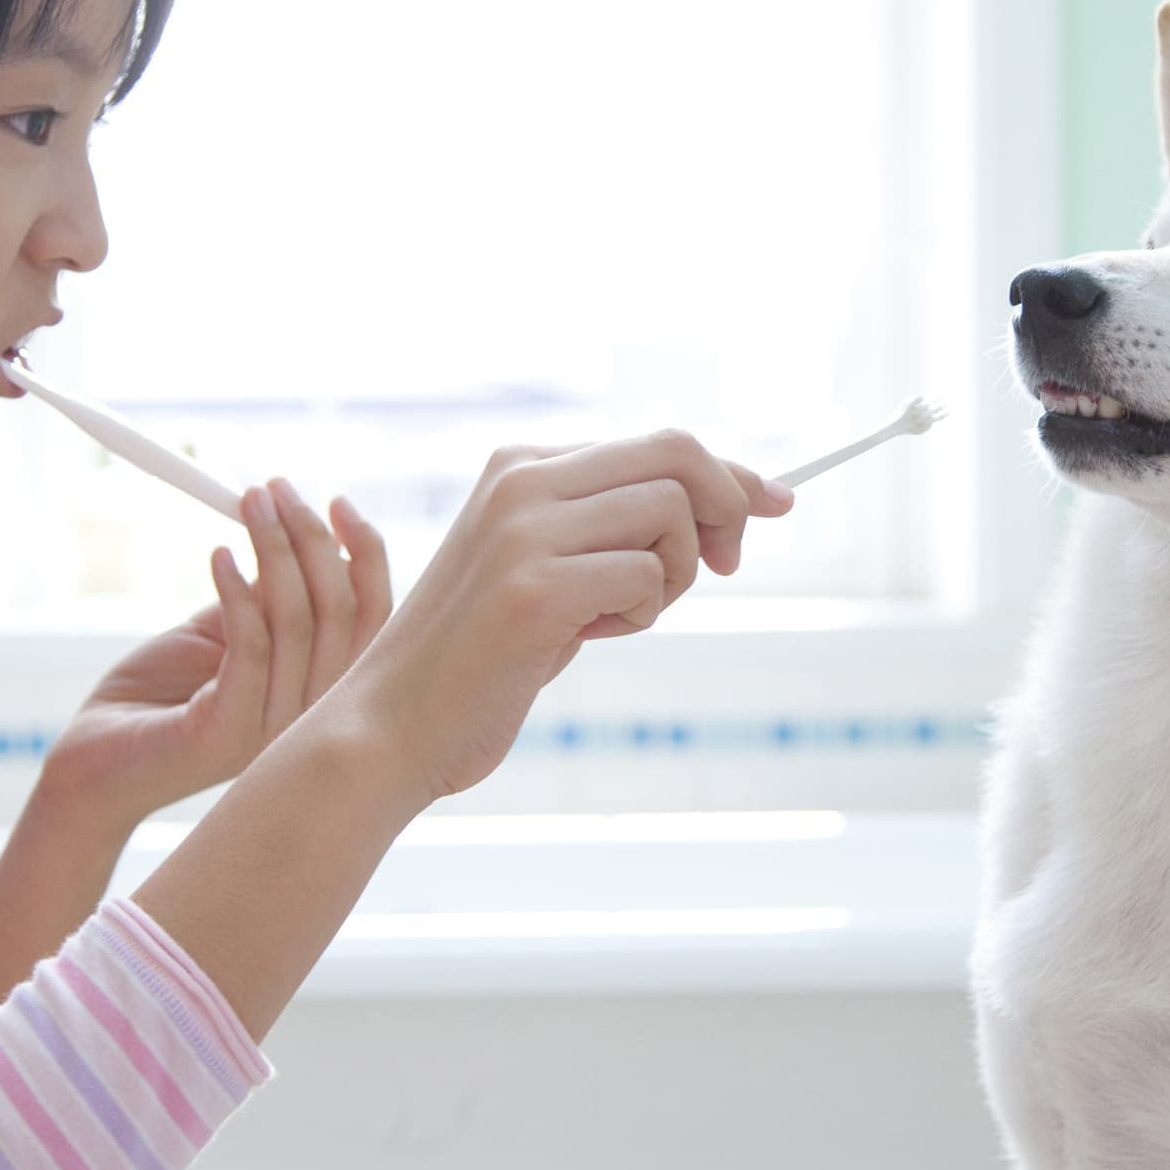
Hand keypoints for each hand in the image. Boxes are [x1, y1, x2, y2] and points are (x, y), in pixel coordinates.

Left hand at [29, 479, 391, 834]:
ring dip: (274, 548)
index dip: (367, 555)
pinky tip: (218, 553)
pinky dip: (237, 590)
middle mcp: (312, 717)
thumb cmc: (161, 696)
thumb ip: (270, 599)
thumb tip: (300, 533)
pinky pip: (249, 646)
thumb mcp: (226, 634)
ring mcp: (274, 731)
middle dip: (313, 537)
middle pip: (343, 611)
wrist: (95, 764)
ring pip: (297, 621)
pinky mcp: (227, 730)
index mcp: (325, 692)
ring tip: (247, 503)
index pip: (375, 620)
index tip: (337, 502)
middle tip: (275, 488)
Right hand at [327, 430, 791, 802]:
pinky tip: (581, 640)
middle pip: (677, 453)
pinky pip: (646, 576)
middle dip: (726, 507)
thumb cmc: (482, 662)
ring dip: (671, 575)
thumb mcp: (546, 573)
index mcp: (519, 466)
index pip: (657, 442)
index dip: (729, 471)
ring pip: (672, 512)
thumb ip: (609, 531)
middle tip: (718, 568)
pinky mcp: (535, 588)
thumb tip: (727, 503)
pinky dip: (638, 613)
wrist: (393, 727)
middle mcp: (521, 481)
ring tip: (614, 618)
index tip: (776, 501)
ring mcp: (525, 530)